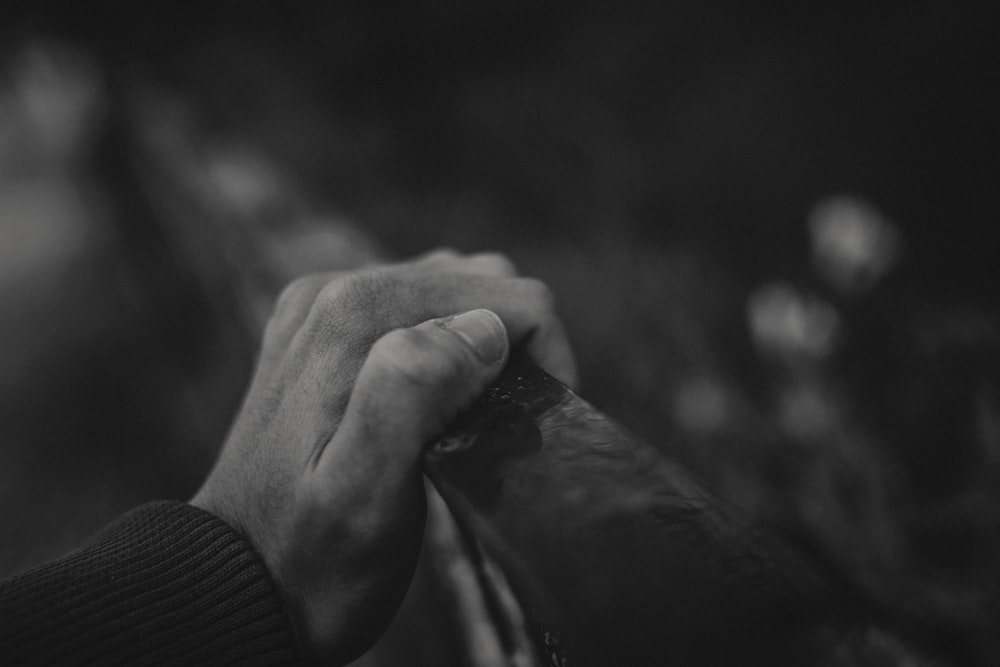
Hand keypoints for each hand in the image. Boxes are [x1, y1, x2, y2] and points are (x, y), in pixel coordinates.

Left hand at [191, 250, 575, 663]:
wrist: (240, 586)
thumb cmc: (313, 559)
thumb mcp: (365, 495)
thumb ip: (411, 394)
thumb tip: (480, 330)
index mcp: (353, 317)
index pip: (502, 295)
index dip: (543, 356)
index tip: (532, 427)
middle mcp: (335, 292)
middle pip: (478, 281)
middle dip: (514, 345)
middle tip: (502, 428)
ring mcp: (324, 306)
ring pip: (451, 288)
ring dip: (481, 344)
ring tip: (469, 419)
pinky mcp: (321, 329)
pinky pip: (415, 308)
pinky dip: (445, 346)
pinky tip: (434, 404)